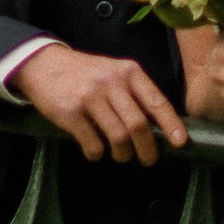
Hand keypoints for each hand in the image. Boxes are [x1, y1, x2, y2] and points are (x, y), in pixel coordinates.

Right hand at [11, 43, 185, 166]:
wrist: (43, 64)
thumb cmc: (86, 73)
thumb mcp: (114, 72)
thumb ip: (135, 93)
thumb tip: (159, 126)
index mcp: (129, 72)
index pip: (157, 101)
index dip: (171, 124)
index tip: (179, 142)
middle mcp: (111, 83)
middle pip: (139, 125)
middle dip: (147, 149)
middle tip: (148, 159)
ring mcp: (90, 97)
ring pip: (118, 137)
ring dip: (123, 154)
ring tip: (121, 156)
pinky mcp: (70, 113)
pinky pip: (92, 144)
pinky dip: (97, 153)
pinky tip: (96, 150)